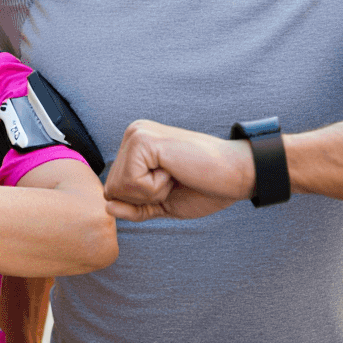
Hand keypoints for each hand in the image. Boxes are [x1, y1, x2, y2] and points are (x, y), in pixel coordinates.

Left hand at [103, 120, 253, 221]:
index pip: (114, 190)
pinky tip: (175, 171)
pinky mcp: (143, 141)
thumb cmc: (203, 187)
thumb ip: (133, 207)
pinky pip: (131, 184)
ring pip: (118, 188)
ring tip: (176, 174)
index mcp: (135, 147)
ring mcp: (136, 134)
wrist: (236, 174)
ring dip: (151, 193)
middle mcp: (132, 135)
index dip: (143, 201)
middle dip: (144, 197)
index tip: (172, 183)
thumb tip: (106, 206)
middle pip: (112, 190)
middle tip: (175, 179)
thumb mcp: (162, 203)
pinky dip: (155, 188)